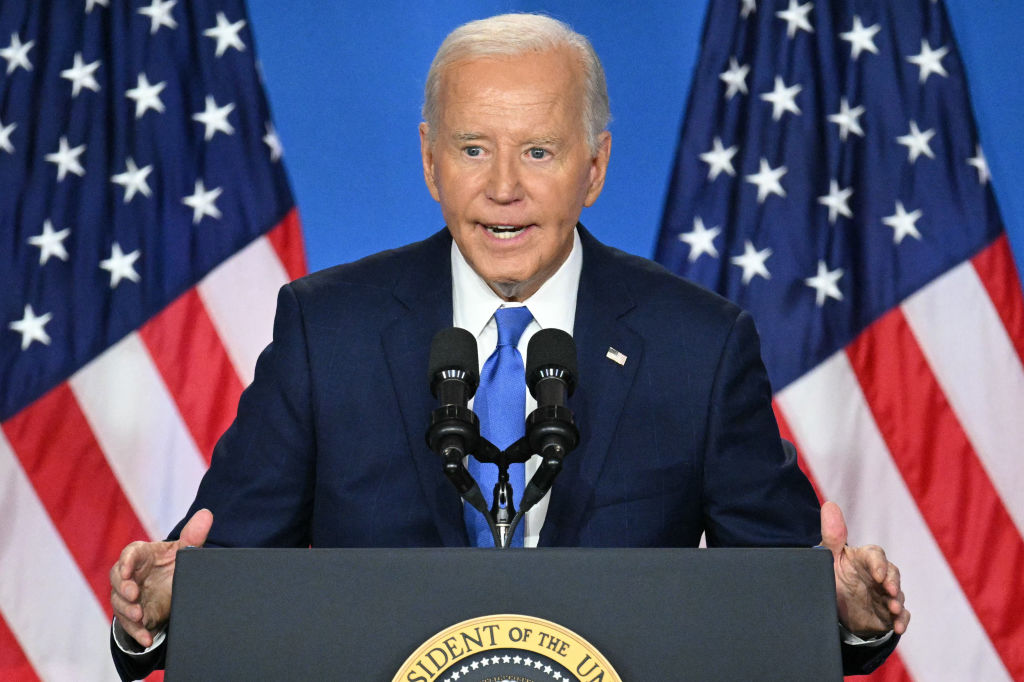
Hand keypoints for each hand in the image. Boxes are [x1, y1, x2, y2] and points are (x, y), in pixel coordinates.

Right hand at [109, 509, 212, 647]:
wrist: (170, 589)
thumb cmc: (172, 563)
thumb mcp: (183, 551)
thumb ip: (194, 536)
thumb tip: (207, 514)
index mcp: (140, 555)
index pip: (128, 554)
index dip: (126, 562)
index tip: (127, 570)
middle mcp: (129, 575)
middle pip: (116, 579)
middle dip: (123, 588)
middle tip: (133, 594)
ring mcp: (128, 597)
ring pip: (119, 603)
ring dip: (128, 611)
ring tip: (139, 616)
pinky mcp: (133, 616)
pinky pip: (130, 625)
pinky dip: (138, 633)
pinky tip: (146, 639)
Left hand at [820, 501, 909, 637]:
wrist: (832, 608)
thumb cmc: (831, 575)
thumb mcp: (828, 558)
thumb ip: (832, 535)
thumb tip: (830, 504)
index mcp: (862, 559)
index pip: (875, 555)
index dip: (878, 564)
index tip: (877, 575)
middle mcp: (877, 575)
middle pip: (892, 573)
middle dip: (893, 582)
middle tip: (889, 591)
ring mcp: (884, 594)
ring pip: (898, 594)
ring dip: (898, 602)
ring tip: (893, 610)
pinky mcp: (887, 612)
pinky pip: (901, 615)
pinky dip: (901, 620)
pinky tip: (898, 626)